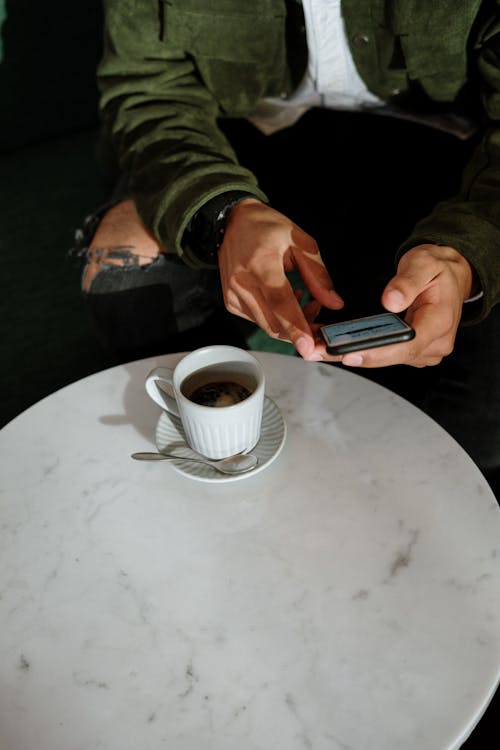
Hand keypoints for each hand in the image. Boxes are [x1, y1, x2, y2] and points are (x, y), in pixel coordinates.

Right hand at [218, 200, 343, 359]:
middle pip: (274, 323)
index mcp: (261, 263)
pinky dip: (277, 319)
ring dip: (291, 325)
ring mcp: (234, 295)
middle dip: (301, 332)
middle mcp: (242, 282)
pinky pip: (259, 321)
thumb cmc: (266, 228)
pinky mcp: (231, 303)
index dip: (296, 327)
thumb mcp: (300, 241)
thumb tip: (334, 303)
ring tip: (305, 301)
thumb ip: (318, 274)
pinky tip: (285, 300)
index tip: (308, 347)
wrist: (232, 221)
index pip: (280, 302)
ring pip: (267, 326)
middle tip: (320, 321)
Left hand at [334, 244, 473, 368]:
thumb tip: (390, 301)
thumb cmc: (438, 270)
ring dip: (356, 354)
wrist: (452, 276)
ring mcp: (425, 350)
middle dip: (356, 354)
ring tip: (323, 347)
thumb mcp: (424, 263)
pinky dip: (365, 350)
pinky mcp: (414, 352)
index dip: (377, 353)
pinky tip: (341, 344)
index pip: (407, 345)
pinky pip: (388, 355)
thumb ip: (407, 281)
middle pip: (393, 356)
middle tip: (321, 350)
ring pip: (387, 359)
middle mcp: (435, 342)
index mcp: (440, 322)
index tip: (350, 353)